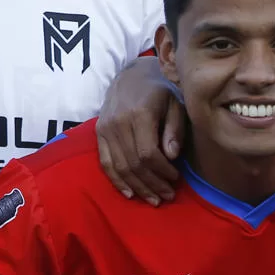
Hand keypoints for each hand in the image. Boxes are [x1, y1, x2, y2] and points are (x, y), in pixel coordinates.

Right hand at [95, 59, 186, 204]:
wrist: (132, 75)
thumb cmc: (160, 91)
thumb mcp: (175, 104)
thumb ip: (175, 129)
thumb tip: (172, 156)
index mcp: (139, 114)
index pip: (148, 153)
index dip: (162, 171)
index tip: (176, 178)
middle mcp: (118, 122)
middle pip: (134, 163)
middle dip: (152, 184)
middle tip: (168, 196)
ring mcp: (105, 128)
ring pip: (120, 167)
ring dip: (138, 187)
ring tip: (154, 199)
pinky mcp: (98, 133)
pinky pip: (105, 163)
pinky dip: (117, 181)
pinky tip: (130, 194)